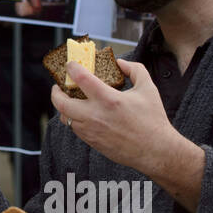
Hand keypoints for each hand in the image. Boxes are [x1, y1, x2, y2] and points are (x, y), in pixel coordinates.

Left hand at [52, 60, 176, 174]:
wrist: (156, 150)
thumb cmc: (153, 119)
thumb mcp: (148, 88)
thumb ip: (134, 70)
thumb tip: (120, 62)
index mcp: (109, 99)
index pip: (81, 79)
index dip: (72, 68)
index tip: (70, 65)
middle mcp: (95, 115)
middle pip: (61, 103)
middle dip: (56, 92)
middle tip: (58, 87)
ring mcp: (92, 131)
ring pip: (66, 117)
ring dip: (65, 107)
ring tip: (69, 100)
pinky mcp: (93, 142)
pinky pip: (75, 129)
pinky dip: (74, 119)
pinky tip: (81, 114)